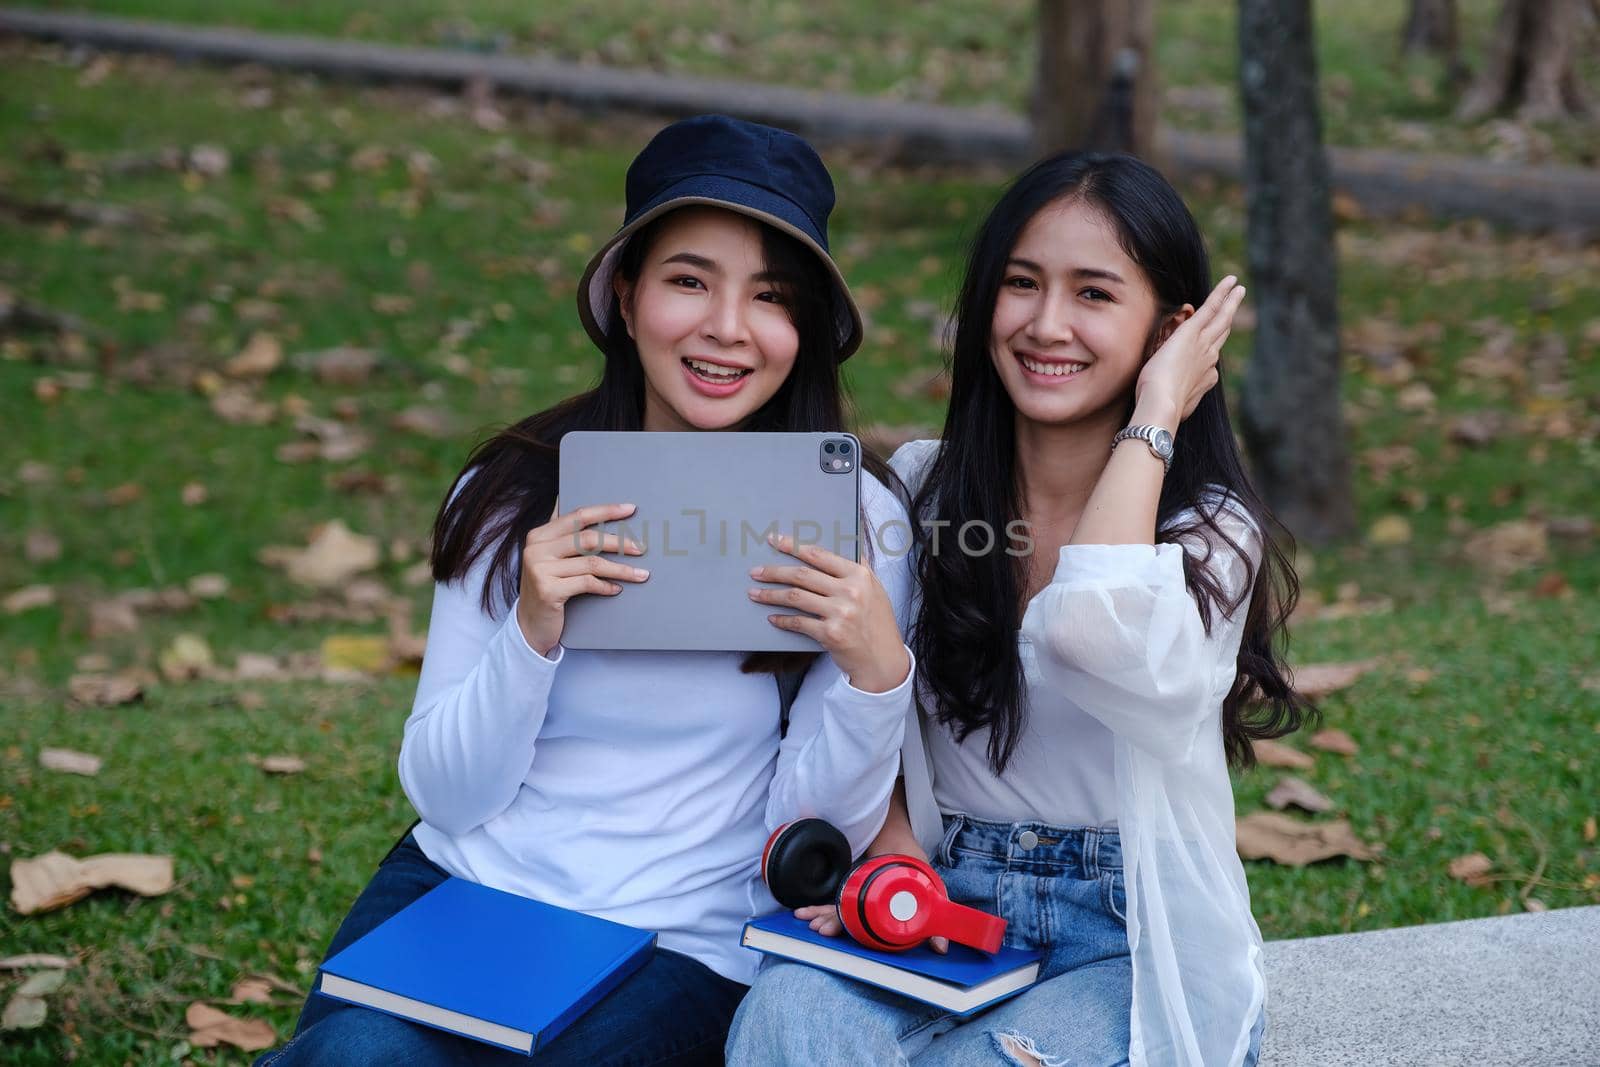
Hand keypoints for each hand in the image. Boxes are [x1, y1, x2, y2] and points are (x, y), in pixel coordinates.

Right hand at [516, 503, 648, 656]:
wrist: (530, 625)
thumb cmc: (548, 588)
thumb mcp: (551, 558)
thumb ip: (563, 535)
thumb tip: (590, 508)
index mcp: (539, 535)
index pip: (578, 516)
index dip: (607, 511)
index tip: (630, 509)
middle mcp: (536, 549)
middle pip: (588, 539)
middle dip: (619, 543)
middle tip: (641, 548)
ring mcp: (540, 570)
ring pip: (592, 563)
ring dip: (621, 570)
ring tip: (641, 574)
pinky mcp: (548, 590)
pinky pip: (587, 583)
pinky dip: (606, 586)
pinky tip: (616, 589)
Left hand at [749, 533, 909, 693]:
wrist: (882, 660)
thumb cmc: (877, 623)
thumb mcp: (874, 590)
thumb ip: (856, 569)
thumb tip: (837, 546)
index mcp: (859, 575)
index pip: (819, 555)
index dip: (793, 546)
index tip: (774, 540)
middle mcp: (851, 591)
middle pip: (802, 575)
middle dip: (774, 572)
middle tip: (755, 571)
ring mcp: (841, 613)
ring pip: (795, 597)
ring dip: (771, 595)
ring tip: (755, 593)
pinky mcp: (831, 634)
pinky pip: (798, 622)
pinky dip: (782, 620)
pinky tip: (772, 618)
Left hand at [1133, 275, 1245, 426]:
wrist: (1162, 406)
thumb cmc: (1160, 409)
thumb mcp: (1171, 403)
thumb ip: (1176, 398)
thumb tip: (1173, 403)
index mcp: (1204, 376)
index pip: (1210, 356)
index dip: (1212, 346)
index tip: (1213, 339)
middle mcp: (1209, 358)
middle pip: (1222, 332)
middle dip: (1229, 316)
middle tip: (1237, 302)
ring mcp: (1204, 344)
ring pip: (1222, 318)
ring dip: (1231, 301)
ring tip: (1238, 288)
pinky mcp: (1192, 332)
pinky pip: (1211, 308)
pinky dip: (1222, 293)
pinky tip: (1230, 281)